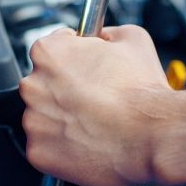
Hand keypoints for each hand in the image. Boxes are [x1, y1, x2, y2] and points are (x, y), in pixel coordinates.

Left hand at [19, 25, 177, 185]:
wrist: (153, 135)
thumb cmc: (142, 91)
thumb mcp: (132, 38)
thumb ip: (107, 32)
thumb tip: (103, 38)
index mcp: (48, 52)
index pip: (53, 50)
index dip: (75, 59)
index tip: (86, 70)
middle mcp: (32, 85)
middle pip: (44, 85)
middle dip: (65, 91)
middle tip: (94, 99)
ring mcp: (32, 121)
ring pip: (43, 118)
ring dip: (62, 120)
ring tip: (93, 122)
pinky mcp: (38, 152)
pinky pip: (46, 147)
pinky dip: (62, 147)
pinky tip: (87, 141)